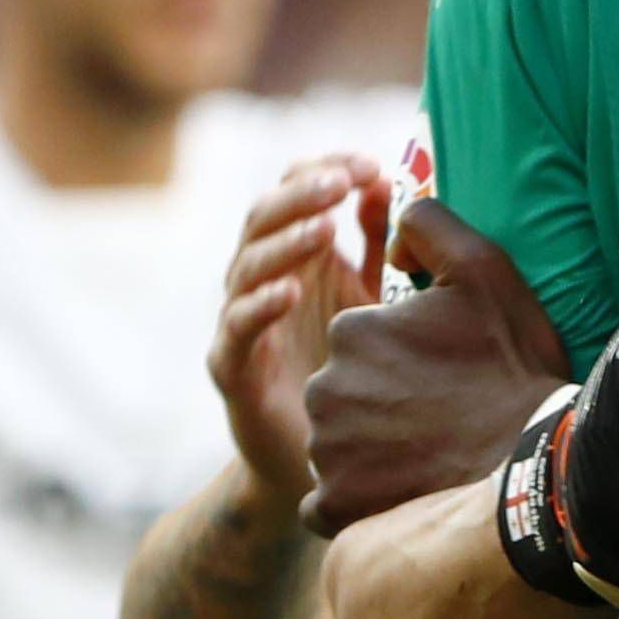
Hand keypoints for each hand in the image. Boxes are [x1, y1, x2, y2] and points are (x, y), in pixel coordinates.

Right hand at [212, 154, 387, 508]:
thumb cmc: (349, 366)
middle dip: (300, 194)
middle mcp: (261, 280)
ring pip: (246, 267)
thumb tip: (385, 182)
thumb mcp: (373, 296)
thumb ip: (378, 242)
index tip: (367, 162)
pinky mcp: (232, 366)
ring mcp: (241, 320)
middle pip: (263, 218)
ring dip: (286, 242)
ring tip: (324, 228)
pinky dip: (260, 306)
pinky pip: (237, 329)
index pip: (294, 192)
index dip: (322, 170)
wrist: (322, 456)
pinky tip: (292, 292)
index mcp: (295, 254)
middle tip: (340, 181)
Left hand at [301, 201, 569, 536]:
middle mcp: (325, 387)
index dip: (407, 353)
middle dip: (384, 400)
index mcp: (352, 330)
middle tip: (443, 414)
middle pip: (347, 389)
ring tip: (432, 453)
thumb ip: (430, 225)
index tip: (449, 369)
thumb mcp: (488, 271)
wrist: (537, 464)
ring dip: (372, 448)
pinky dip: (357, 498)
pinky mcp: (334, 502)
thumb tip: (390, 236)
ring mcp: (327, 450)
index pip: (364, 338)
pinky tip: (402, 490)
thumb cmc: (515, 368)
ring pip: (337, 441)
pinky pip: (327, 500)